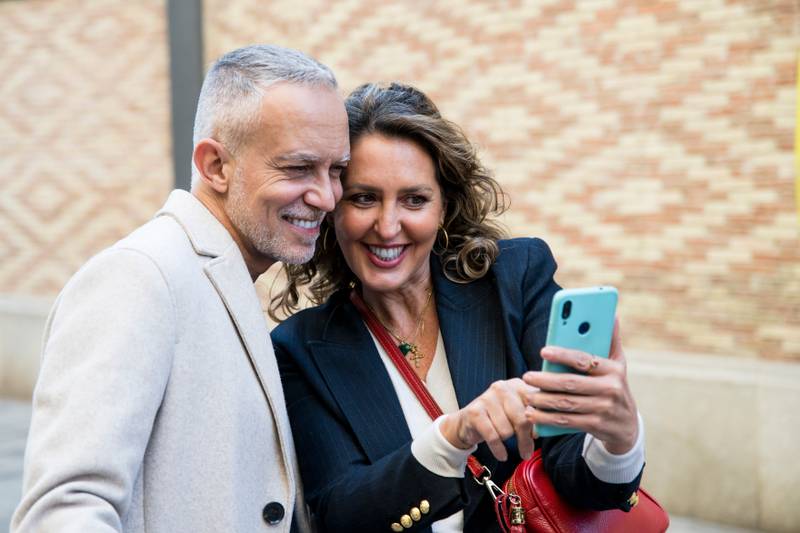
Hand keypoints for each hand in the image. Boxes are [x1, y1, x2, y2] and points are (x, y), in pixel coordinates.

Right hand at [439, 378, 536, 460]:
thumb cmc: (498, 418)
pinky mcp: (475, 412)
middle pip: (523, 419)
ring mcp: (487, 398)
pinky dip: (499, 449)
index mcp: (517, 385)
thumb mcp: (517, 414)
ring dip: (506, 439)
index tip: (538, 437)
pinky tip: (502, 454)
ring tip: (501, 436)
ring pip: (507, 430)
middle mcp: (502, 387)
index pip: (536, 404)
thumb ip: (532, 418)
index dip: (540, 423)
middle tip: (526, 452)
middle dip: (525, 439)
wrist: (467, 422)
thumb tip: (540, 432)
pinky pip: (493, 437)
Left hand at [522, 320, 638, 453]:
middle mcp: (610, 389)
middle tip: (527, 376)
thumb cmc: (615, 386)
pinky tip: (532, 414)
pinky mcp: (596, 425)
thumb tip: (612, 314)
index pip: (584, 360)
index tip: (543, 351)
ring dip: (543, 400)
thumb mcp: (618, 364)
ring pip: (566, 404)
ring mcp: (603, 409)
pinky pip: (567, 421)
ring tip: (527, 396)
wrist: (627, 425)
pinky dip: (547, 418)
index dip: (563, 355)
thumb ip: (611, 340)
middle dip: (545, 380)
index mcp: (613, 369)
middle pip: (571, 383)